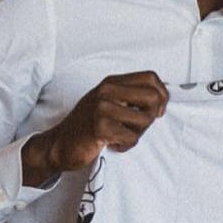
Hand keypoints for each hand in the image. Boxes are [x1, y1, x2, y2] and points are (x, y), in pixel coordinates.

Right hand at [21, 71, 168, 183]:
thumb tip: (163, 97)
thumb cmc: (88, 125)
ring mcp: (102, 107)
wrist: (59, 144)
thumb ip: (131, 96)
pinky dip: (126, 145)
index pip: (151, 77)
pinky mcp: (100, 126)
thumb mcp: (108, 102)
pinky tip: (112, 144)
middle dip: (151, 117)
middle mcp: (107, 90)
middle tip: (137, 127)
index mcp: (111, 82)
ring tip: (121, 136)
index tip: (157, 111)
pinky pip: (131, 137)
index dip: (162, 95)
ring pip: (145, 119)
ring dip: (137, 134)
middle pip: (153, 97)